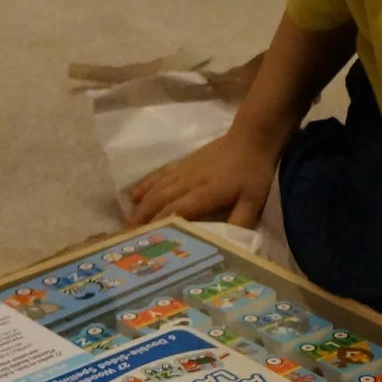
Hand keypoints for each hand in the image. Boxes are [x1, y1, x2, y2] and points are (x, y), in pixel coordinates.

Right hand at [125, 128, 281, 227]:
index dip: (160, 225)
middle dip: (142, 219)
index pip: (177, 210)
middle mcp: (188, 181)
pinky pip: (158, 175)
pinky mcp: (181, 163)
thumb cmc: (253, 172)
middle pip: (159, 201)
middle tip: (127, 238)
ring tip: (127, 224)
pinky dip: (144, 186)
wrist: (250, 137)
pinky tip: (133, 196)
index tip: (145, 240)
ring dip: (140, 207)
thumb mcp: (254, 200)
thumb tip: (228, 245)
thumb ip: (240, 222)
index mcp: (206, 192)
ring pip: (155, 189)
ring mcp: (182, 170)